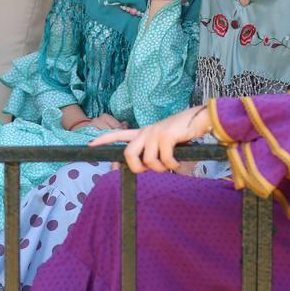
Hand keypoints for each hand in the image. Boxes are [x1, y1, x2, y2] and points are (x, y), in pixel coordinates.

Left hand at [90, 104, 212, 173]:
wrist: (199, 119)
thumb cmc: (183, 133)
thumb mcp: (164, 142)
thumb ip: (154, 152)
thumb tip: (148, 168)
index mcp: (143, 133)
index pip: (118, 134)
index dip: (104, 140)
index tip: (90, 145)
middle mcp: (146, 132)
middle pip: (128, 154)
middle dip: (136, 168)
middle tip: (148, 171)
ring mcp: (155, 133)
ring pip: (148, 161)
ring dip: (161, 169)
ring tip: (170, 166)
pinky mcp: (165, 136)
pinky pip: (164, 160)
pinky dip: (172, 166)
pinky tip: (178, 164)